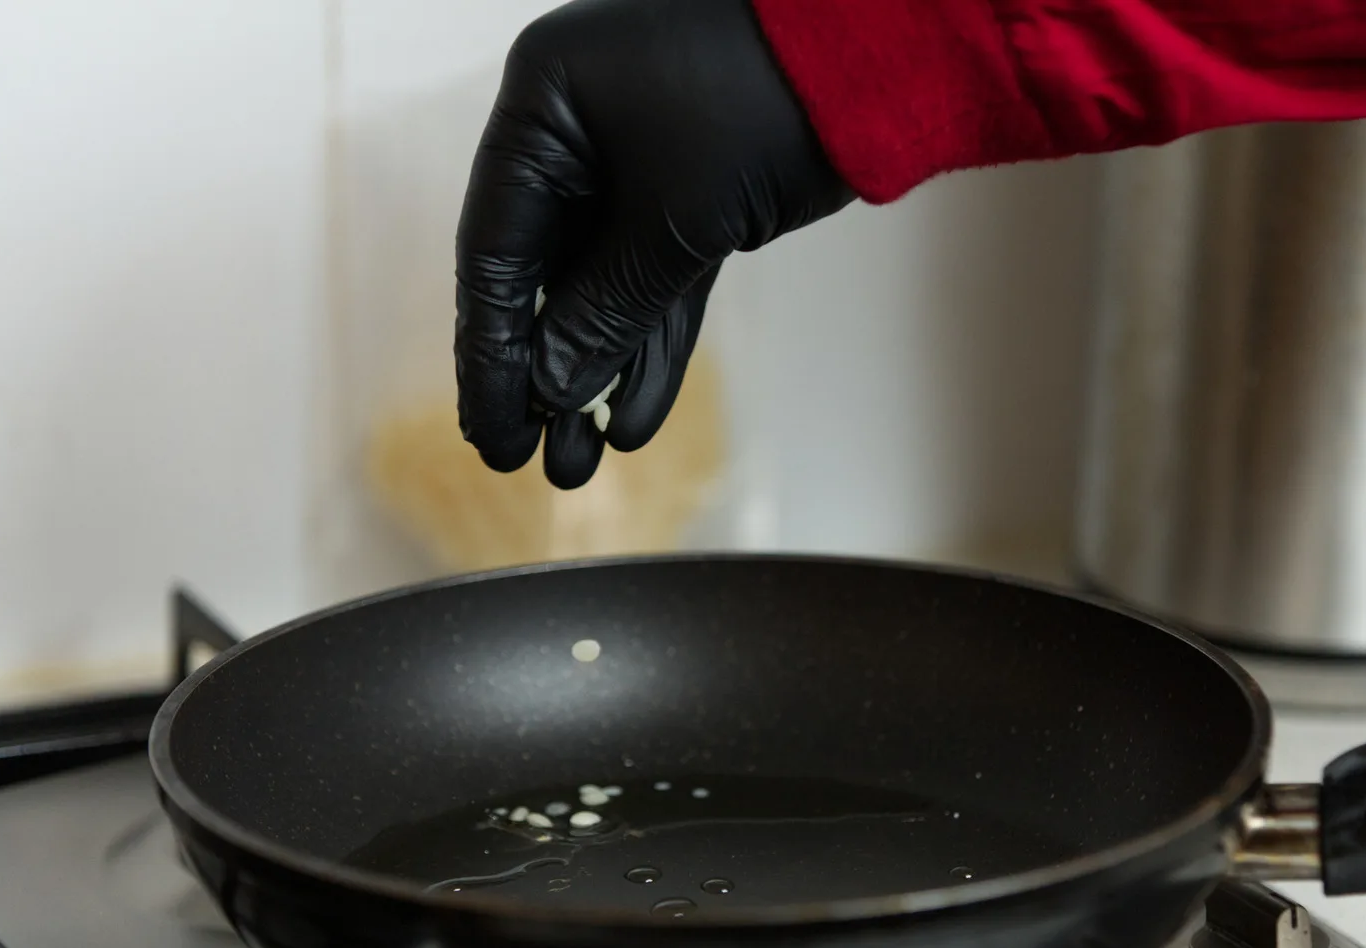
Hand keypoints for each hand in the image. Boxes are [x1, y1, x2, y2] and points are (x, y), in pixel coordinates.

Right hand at [454, 0, 852, 488]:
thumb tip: (552, 392)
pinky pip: (654, 285)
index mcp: (544, 109)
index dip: (488, 352)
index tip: (491, 433)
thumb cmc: (764, 106)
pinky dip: (648, 347)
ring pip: (598, 291)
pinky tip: (633, 421)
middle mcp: (575, 134)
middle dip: (540, 378)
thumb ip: (605, 310)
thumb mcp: (675, 221)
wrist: (877, 63)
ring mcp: (632, 166)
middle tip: (523, 460)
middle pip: (539, 277)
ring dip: (592, 378)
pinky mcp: (689, 199)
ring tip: (578, 467)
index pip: (494, 251)